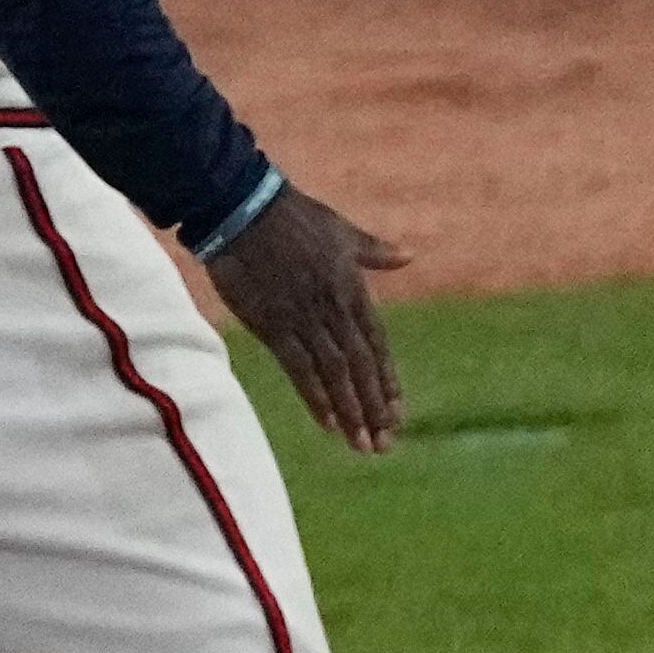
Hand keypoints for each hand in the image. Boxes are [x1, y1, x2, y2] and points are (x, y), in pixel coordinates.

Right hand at [204, 186, 409, 452]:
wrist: (244, 208)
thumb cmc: (292, 216)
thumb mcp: (342, 232)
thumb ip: (375, 251)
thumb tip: (409, 256)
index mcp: (352, 290)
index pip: (376, 345)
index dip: (387, 380)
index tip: (397, 412)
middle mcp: (334, 310)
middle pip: (361, 367)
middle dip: (374, 407)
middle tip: (386, 443)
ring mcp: (305, 319)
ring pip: (336, 374)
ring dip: (351, 411)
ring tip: (363, 444)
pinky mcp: (274, 325)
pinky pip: (300, 369)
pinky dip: (316, 397)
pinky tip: (329, 423)